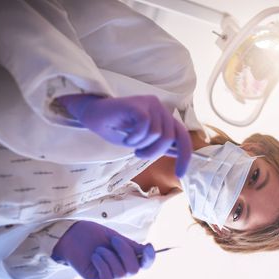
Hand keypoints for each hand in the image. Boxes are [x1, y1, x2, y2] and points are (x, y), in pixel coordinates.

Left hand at [51, 221, 154, 278]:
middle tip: (114, 240)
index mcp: (129, 258)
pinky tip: (95, 257)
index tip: (148, 245)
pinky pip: (108, 278)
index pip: (146, 264)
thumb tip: (148, 250)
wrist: (74, 236)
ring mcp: (111, 276)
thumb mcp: (117, 238)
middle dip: (125, 252)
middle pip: (134, 269)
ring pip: (120, 273)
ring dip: (109, 256)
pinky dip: (102, 264)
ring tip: (99, 249)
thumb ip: (131, 246)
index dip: (150, 257)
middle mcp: (123, 270)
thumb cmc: (95, 236)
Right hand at [56, 94, 191, 176]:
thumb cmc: (117, 128)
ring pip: (157, 134)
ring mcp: (150, 104)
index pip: (183, 136)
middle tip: (138, 153)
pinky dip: (135, 138)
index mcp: (164, 117)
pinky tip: (126, 136)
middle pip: (170, 138)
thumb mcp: (142, 142)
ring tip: (130, 143)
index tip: (180, 174)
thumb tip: (177, 154)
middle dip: (154, 152)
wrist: (93, 115)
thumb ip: (159, 145)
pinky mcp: (139, 104)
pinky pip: (145, 128)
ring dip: (142, 145)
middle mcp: (160, 108)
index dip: (184, 156)